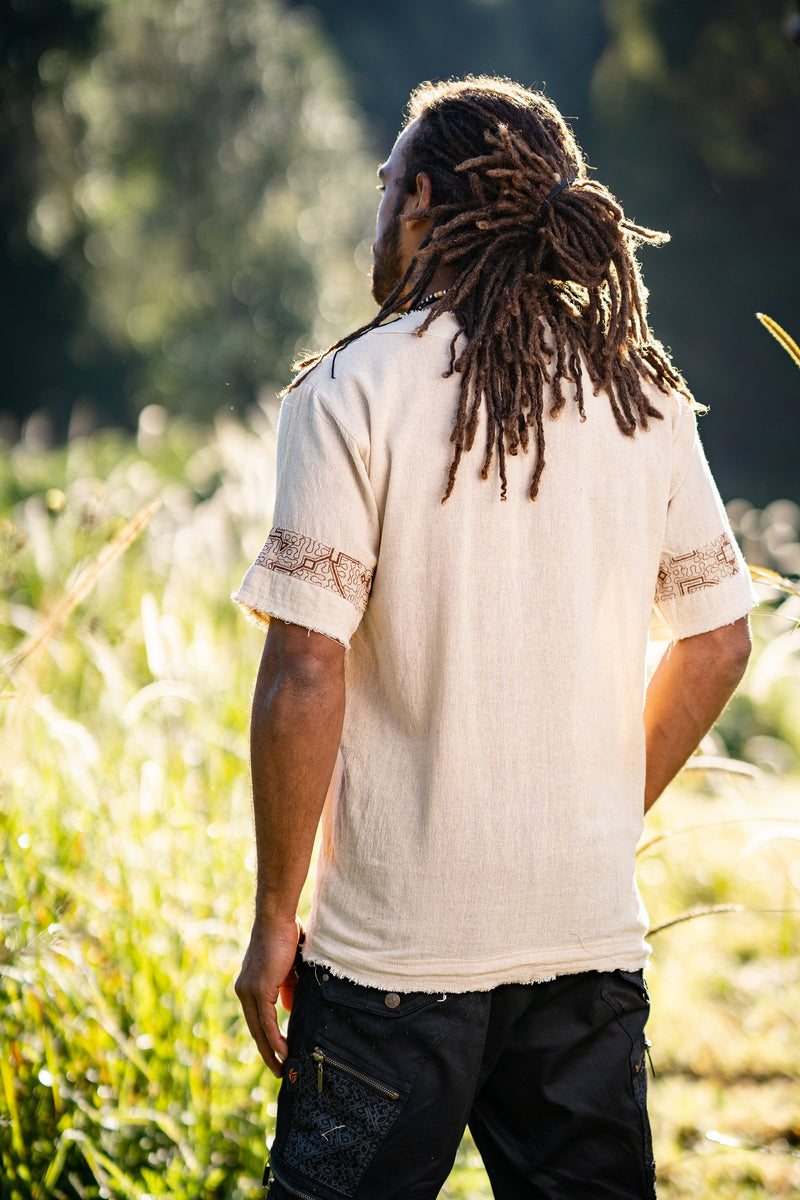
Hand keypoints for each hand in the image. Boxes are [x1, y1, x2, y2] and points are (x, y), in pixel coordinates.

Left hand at [235, 915, 303, 1076]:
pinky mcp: (259, 989)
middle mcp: (244, 991)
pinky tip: (284, 1052)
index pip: (256, 1019)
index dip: (266, 1038)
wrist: (277, 918)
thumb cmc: (284, 935)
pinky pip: (266, 1021)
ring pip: (258, 1029)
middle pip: (254, 1030)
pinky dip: (274, 1038)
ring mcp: (249, 991)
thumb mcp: (287, 968)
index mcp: (249, 986)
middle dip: (266, 1052)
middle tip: (278, 1071)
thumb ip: (286, 988)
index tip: (276, 1055)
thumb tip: (288, 1007)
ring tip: (282, 1068)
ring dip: (271, 1051)